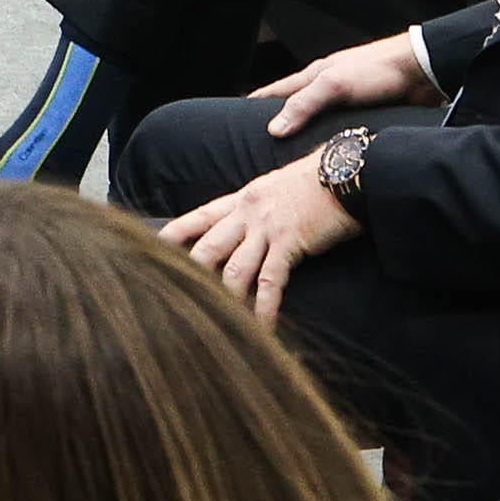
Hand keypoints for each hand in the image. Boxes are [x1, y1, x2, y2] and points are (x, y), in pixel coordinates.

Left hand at [165, 148, 365, 317]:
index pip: (199, 216)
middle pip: (207, 246)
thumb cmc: (316, 181)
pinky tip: (262, 327)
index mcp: (241, 199)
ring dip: (224, 297)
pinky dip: (264, 306)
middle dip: (191, 273)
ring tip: (215, 322)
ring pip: (234, 268)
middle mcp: (247, 213)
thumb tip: (246, 223)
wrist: (346, 173)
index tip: (153, 247)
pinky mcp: (289, 243)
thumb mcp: (275, 188)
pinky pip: (270, 281)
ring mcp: (266, 228)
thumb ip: (256, 206)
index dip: (175, 233)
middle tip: (175, 296)